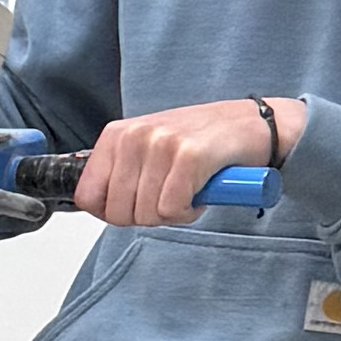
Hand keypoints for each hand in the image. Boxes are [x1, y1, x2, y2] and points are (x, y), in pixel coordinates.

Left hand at [72, 97, 289, 224]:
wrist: (253, 124)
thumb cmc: (200, 141)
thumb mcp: (148, 151)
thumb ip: (121, 175)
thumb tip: (99, 208)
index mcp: (116, 135)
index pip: (87, 196)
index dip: (112, 213)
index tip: (137, 206)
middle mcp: (134, 135)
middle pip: (118, 212)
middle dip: (147, 216)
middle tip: (171, 196)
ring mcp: (161, 143)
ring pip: (146, 214)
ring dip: (173, 213)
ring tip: (188, 188)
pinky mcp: (189, 156)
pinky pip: (172, 209)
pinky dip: (189, 210)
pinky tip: (201, 189)